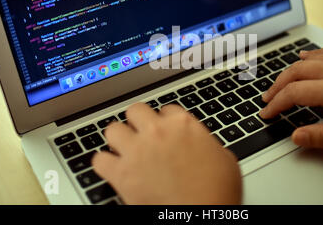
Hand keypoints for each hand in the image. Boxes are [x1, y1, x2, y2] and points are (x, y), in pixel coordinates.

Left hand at [92, 103, 241, 203]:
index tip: (166, 130)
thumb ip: (205, 142)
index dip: (165, 121)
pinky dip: (104, 164)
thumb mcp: (223, 158)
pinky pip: (99, 160)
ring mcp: (137, 151)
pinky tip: (113, 169)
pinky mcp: (121, 175)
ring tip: (125, 149)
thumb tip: (199, 142)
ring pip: (113, 130)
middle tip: (142, 134)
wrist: (202, 216)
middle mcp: (157, 132)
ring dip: (118, 139)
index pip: (165, 109)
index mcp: (183, 125)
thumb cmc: (217, 192)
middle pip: (136, 110)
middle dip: (138, 121)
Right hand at [260, 49, 322, 148]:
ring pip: (308, 61)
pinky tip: (305, 56)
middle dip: (277, 85)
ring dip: (289, 71)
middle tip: (267, 99)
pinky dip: (310, 55)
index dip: (276, 104)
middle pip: (296, 72)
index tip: (267, 113)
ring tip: (278, 82)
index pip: (295, 93)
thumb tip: (297, 137)